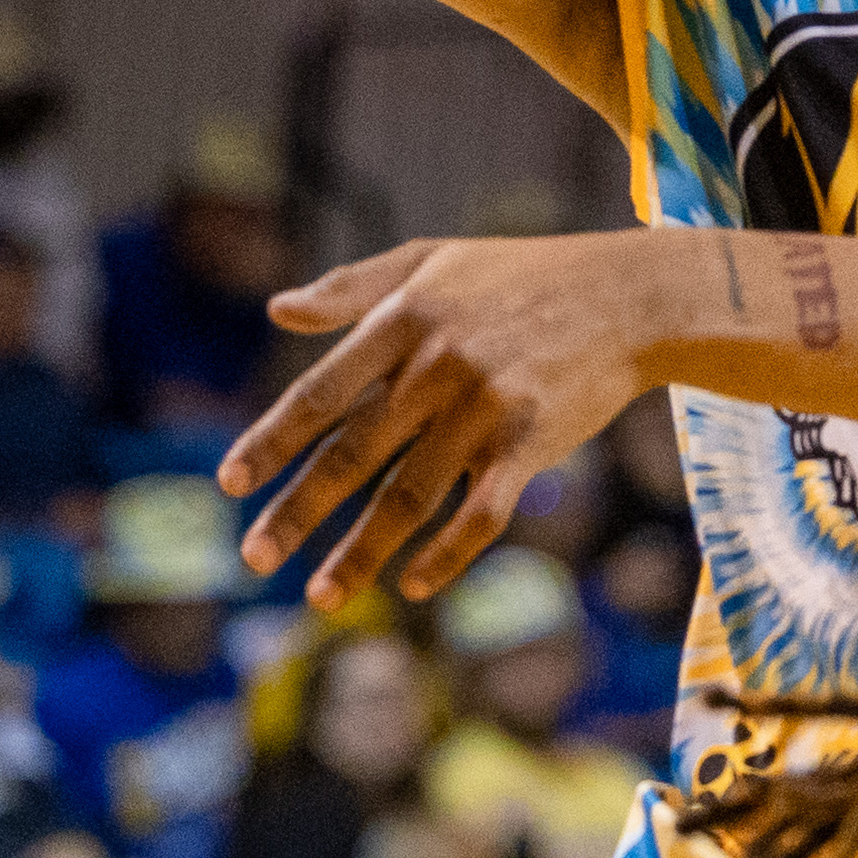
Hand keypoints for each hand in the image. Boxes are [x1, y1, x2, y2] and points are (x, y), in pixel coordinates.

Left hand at [220, 231, 668, 606]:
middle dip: (299, 510)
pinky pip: (481, 513)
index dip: (273, 440)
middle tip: (253, 558)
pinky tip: (412, 584)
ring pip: (410, 495)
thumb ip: (352, 287)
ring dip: (361, 552)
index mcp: (405, 318)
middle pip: (354, 451)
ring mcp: (486, 407)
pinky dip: (446, 554)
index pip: (322, 391)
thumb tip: (276, 310)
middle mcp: (439, 364)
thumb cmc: (520, 275)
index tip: (230, 483)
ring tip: (320, 597)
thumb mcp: (431, 260)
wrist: (627, 296)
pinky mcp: (531, 442)